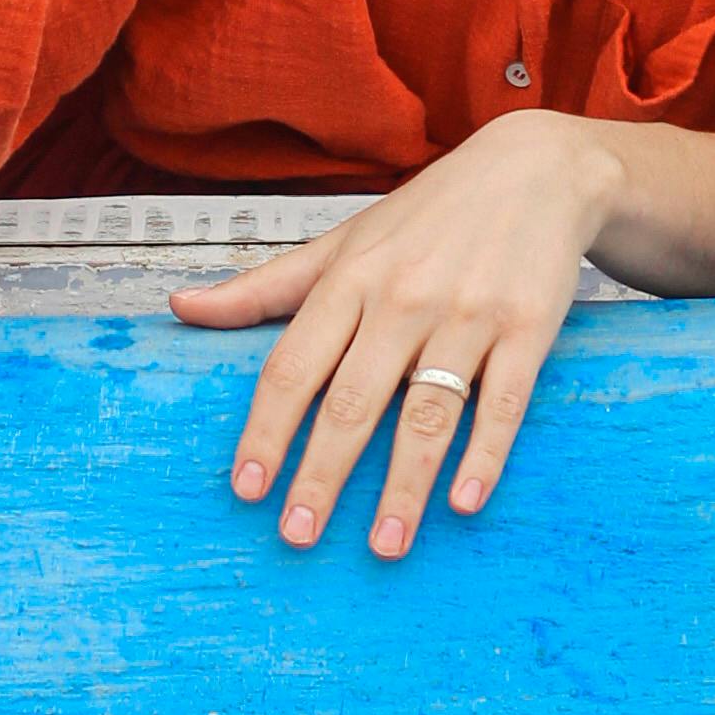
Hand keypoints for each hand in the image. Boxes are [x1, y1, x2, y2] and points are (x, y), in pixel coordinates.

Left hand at [169, 113, 624, 561]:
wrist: (536, 169)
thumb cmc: (428, 214)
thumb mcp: (343, 241)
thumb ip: (264, 286)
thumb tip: (179, 306)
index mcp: (352, 278)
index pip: (294, 365)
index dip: (267, 430)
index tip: (247, 490)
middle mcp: (405, 297)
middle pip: (353, 399)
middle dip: (322, 473)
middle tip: (297, 536)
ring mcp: (468, 313)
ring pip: (428, 412)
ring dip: (404, 485)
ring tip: (384, 545)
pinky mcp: (528, 327)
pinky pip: (503, 402)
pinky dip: (484, 455)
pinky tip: (464, 502)